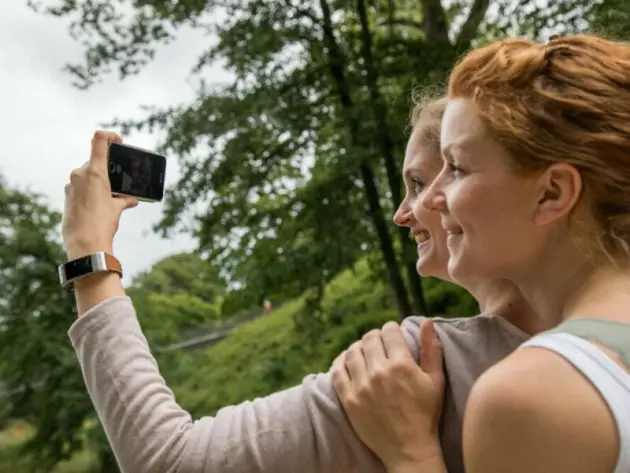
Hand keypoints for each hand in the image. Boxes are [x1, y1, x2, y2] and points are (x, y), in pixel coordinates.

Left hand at [62, 131, 137, 259]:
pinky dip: (90, 192)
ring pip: (87, 176)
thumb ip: (124, 199)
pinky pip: (81, 187)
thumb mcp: (117, 208)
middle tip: (118, 182)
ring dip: (99, 182)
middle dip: (108, 169)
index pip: (99, 140)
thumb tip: (130, 200)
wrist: (85, 244)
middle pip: (95, 162)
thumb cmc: (102, 224)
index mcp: (94, 172)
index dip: (110, 136)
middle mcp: (80, 174)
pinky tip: (98, 206)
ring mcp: (71, 185)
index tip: (118, 141)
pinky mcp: (67, 196)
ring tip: (110, 198)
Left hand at [331, 320, 445, 471]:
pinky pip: (337, 371)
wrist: (409, 448)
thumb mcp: (436, 380)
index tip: (393, 336)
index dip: (391, 330)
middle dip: (375, 337)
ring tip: (365, 353)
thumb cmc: (426, 413)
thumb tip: (427, 321)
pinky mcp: (349, 399)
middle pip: (369, 339)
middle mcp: (379, 372)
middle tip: (380, 344)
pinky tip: (348, 362)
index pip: (389, 331)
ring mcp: (361, 386)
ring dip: (358, 348)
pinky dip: (341, 362)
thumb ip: (431, 349)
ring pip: (352, 352)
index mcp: (402, 365)